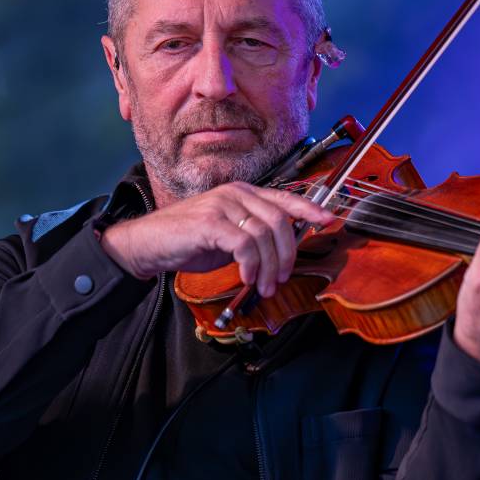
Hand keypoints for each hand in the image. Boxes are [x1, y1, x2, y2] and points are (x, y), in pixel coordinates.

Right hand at [100, 182, 337, 295]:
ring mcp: (222, 205)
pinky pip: (244, 245)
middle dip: (287, 254)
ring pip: (264, 235)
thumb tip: (283, 251)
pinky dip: (251, 265)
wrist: (150, 244)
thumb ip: (254, 236)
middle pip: (280, 220)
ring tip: (263, 286)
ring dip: (269, 267)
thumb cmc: (189, 241)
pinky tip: (246, 278)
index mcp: (243, 193)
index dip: (309, 210)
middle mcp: (235, 194)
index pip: (284, 198)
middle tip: (281, 279)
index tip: (329, 221)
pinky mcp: (210, 222)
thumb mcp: (229, 236)